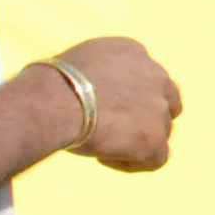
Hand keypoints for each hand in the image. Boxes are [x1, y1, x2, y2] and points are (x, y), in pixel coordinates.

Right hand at [54, 36, 179, 170]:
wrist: (55, 101)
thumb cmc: (49, 85)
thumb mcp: (76, 64)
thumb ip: (94, 75)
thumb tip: (86, 95)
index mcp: (133, 51)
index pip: (145, 76)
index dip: (129, 96)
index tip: (104, 108)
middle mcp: (154, 74)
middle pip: (165, 102)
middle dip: (145, 118)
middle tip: (117, 132)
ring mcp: (158, 107)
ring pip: (160, 132)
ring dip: (134, 142)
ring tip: (99, 146)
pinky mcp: (155, 138)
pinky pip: (156, 159)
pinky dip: (132, 163)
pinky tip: (104, 157)